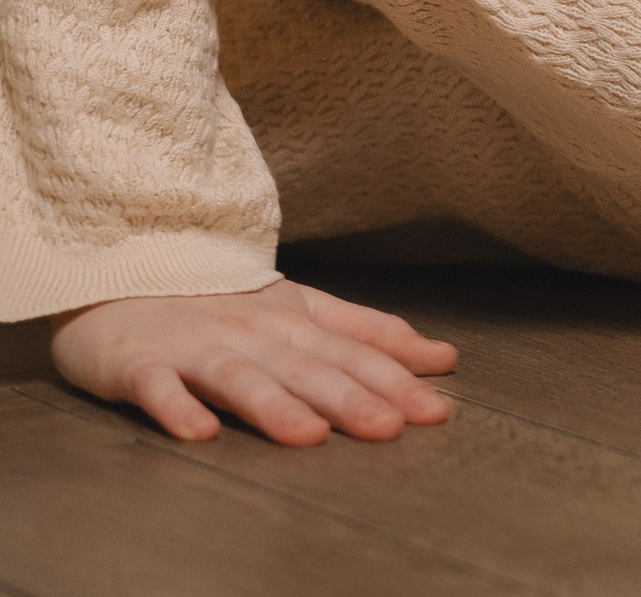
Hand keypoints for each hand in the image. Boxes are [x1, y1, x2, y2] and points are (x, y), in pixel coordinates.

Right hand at [50, 279, 457, 445]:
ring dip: (273, 407)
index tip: (434, 411)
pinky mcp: (139, 363)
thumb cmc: (223, 301)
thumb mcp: (303, 309)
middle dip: (348, 398)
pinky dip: (176, 408)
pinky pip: (156, 387)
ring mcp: (195, 348)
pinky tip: (198, 432)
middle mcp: (252, 334)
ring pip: (239, 378)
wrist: (126, 273)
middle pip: (305, 367)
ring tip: (307, 436)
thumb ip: (371, 334)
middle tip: (388, 428)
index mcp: (294, 323)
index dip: (394, 380)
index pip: (352, 353)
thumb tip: (444, 358)